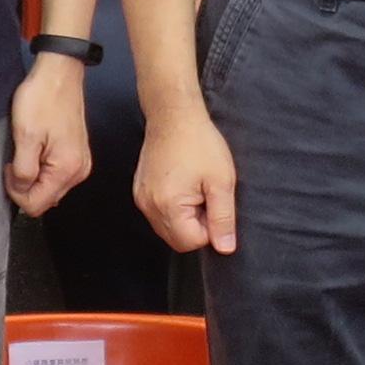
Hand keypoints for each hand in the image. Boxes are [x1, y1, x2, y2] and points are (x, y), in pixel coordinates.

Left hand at [6, 53, 90, 213]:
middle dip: (24, 186)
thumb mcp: (25, 136)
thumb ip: (24, 171)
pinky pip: (56, 174)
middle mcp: (79, 171)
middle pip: (45, 199)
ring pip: (49, 188)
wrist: (59, 73)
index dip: (15, 191)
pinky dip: (42, 168)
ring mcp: (80, 163)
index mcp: (68, 169)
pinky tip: (36, 149)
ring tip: (26, 150)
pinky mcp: (77, 154)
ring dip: (33, 176)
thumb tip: (22, 190)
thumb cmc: (43, 99)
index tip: (10, 167)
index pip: (36, 205)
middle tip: (15, 158)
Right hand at [135, 104, 239, 254]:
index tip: (213, 201)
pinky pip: (159, 214)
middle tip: (205, 194)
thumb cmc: (199, 143)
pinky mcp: (139, 191)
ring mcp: (141, 199)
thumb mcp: (221, 181)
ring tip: (194, 187)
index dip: (210, 228)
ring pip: (168, 228)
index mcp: (167, 206)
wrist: (173, 115)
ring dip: (185, 217)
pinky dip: (173, 208)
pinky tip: (182, 184)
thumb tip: (225, 248)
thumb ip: (223, 218)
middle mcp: (148, 207)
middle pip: (177, 239)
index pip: (192, 242)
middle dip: (196, 225)